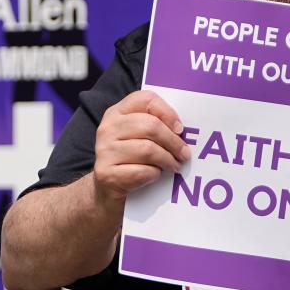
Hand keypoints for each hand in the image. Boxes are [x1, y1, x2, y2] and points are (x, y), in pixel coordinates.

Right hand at [92, 90, 190, 206]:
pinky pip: (141, 171)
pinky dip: (154, 175)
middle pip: (150, 126)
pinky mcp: (106, 174)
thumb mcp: (136, 136)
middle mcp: (108, 128)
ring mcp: (104, 151)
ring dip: (167, 160)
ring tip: (175, 166)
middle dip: (173, 141)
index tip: (180, 129)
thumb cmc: (129, 160)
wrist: (106, 190)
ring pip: (147, 149)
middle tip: (184, 154)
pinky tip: (156, 175)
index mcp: (116, 113)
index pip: (145, 99)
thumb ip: (153, 126)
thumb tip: (181, 131)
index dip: (167, 112)